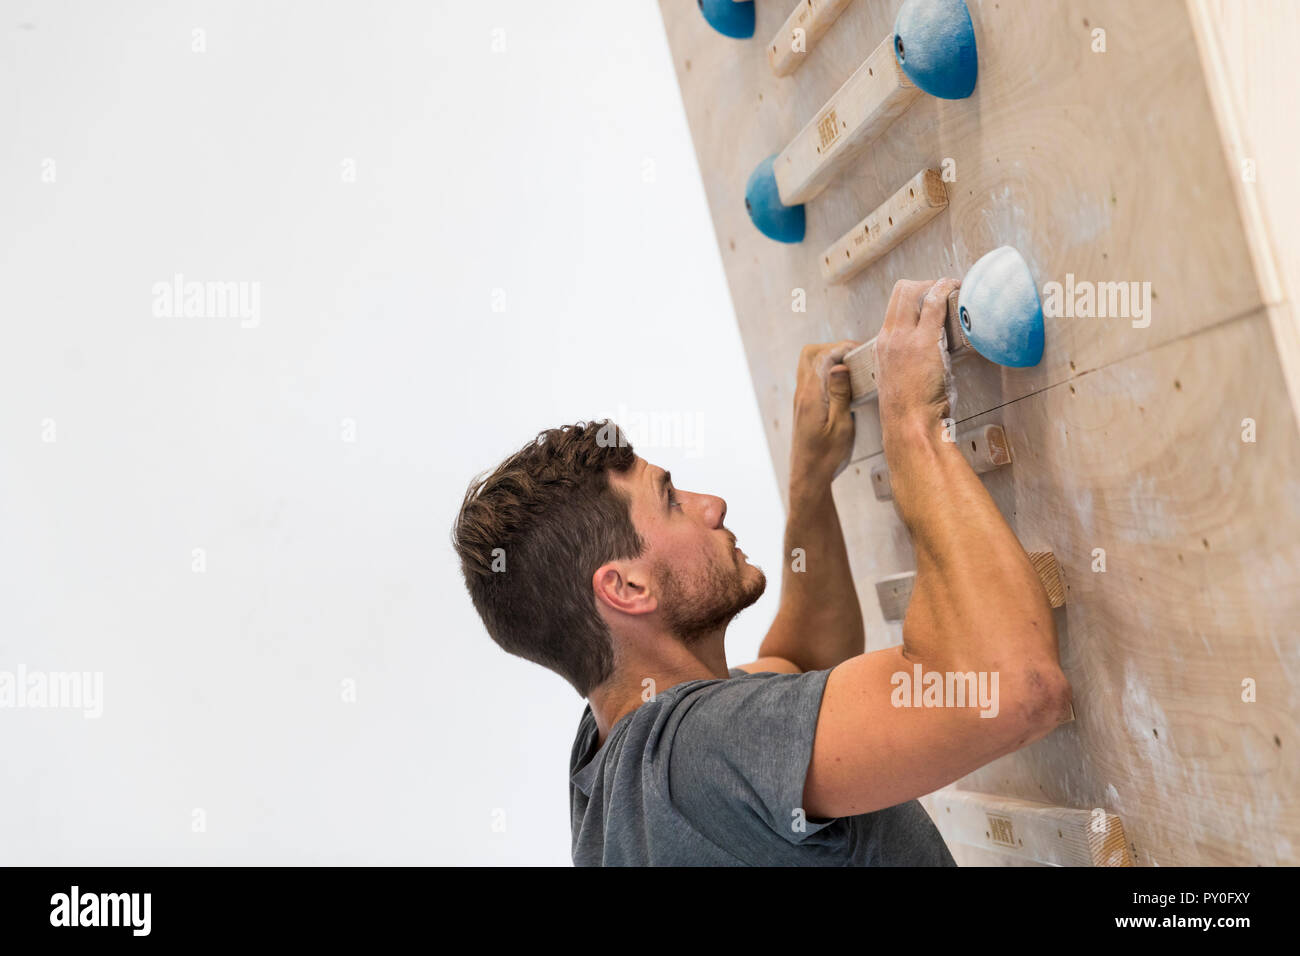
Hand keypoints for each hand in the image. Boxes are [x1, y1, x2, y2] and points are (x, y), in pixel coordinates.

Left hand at [790, 340, 858, 485]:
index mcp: (812, 396)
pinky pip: (812, 377)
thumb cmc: (826, 457)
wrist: (809, 476)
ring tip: (852, 369)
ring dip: (830, 360)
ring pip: (810, 364)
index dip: (843, 348)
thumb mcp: (841, 426)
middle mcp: (803, 394)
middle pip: (810, 354)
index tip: (861, 353)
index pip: (823, 356)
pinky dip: (827, 372)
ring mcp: (802, 399)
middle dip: (834, 349)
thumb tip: (839, 366)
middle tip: (855, 357)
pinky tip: (843, 384)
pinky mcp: (805, 405)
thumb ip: (840, 394)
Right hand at [874, 278, 960, 430]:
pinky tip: (960, 291)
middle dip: (927, 284)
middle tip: (947, 291)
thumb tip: (931, 357)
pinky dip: (947, 290)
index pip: (894, 306)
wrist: (909, 427)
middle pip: (902, 291)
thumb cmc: (911, 413)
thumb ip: (911, 363)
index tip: (933, 299)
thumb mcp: (902, 381)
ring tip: (957, 291)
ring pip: (915, 292)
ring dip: (938, 285)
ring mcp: (905, 338)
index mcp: (882, 346)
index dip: (915, 295)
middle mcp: (889, 337)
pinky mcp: (924, 342)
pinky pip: (934, 303)